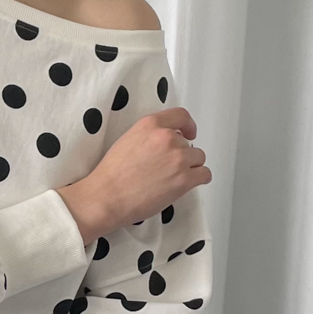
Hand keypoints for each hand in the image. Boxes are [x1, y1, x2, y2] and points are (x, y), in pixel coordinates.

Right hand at [60, 108, 210, 245]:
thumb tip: (168, 143)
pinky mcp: (184, 179)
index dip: (189, 125)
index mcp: (150, 124)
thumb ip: (150, 136)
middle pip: (189, 144)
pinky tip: (185, 185)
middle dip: (182, 156)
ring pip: (199, 158)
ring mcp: (178, 158)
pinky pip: (205, 174)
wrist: (107, 197)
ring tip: (173, 179)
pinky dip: (199, 179)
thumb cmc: (112, 174)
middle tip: (166, 169)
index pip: (181, 116)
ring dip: (190, 168)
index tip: (190, 134)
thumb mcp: (128, 140)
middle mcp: (167, 137)